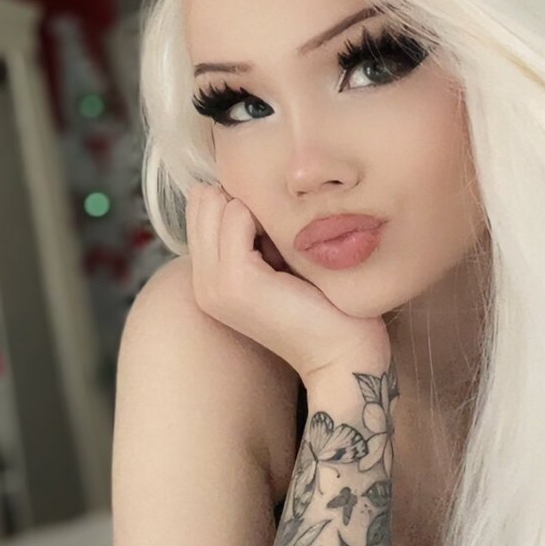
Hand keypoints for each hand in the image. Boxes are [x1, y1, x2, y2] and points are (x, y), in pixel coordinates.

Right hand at [185, 182, 391, 382]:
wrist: (343, 354)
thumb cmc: (324, 307)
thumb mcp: (281, 264)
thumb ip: (257, 236)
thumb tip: (249, 191)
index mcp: (210, 280)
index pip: (201, 209)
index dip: (238, 200)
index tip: (275, 226)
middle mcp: (203, 283)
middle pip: (202, 202)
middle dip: (241, 197)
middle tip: (282, 227)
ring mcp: (215, 284)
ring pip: (215, 205)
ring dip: (255, 206)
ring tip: (287, 238)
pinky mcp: (237, 281)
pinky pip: (235, 218)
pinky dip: (264, 216)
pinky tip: (292, 240)